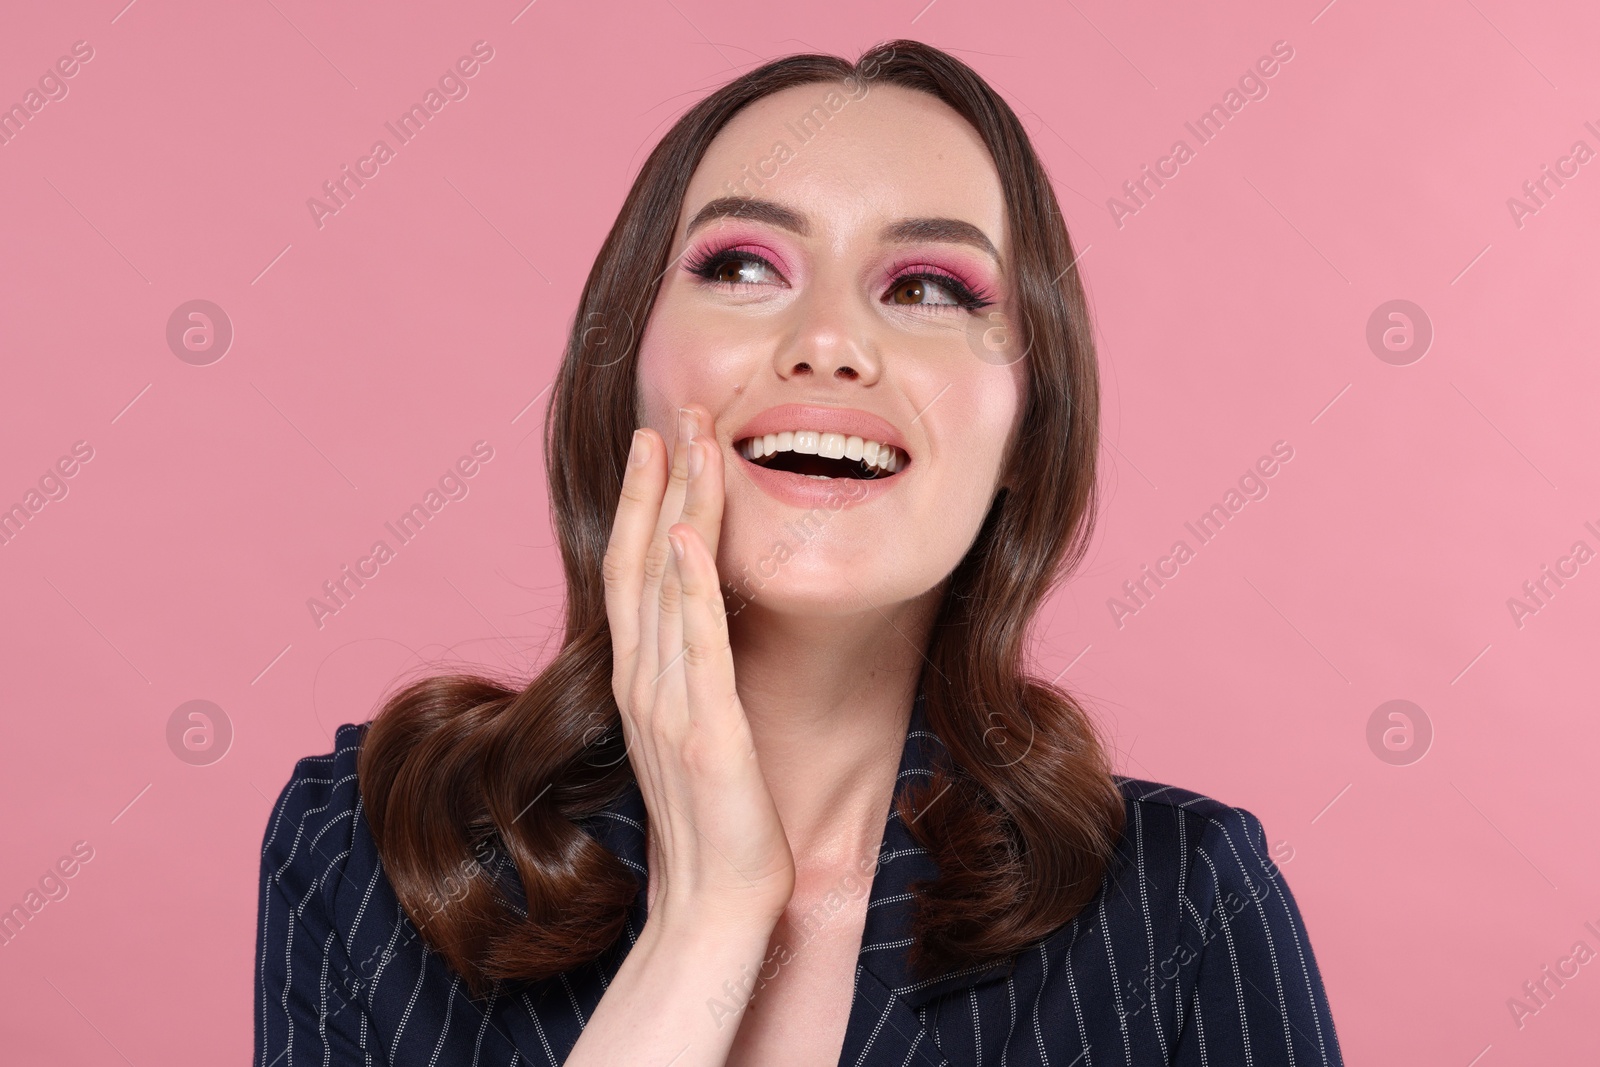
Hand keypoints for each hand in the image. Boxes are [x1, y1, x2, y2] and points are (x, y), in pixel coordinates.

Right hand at [602, 404, 795, 930]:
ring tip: (691, 442)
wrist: (715, 901)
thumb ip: (690, 675)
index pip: (633, 570)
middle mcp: (643, 680)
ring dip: (678, 507)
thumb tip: (706, 623)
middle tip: (676, 412)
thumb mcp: (694, 731)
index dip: (641, 501)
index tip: (656, 441)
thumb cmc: (714, 821)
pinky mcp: (707, 730)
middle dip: (657, 481)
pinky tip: (692, 537)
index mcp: (640, 678)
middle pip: (641, 560)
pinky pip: (697, 645)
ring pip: (667, 585)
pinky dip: (693, 587)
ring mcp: (669, 704)